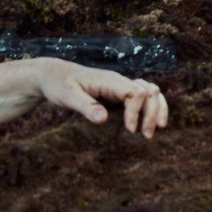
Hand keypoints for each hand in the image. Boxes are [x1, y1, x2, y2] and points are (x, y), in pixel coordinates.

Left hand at [36, 60, 169, 138]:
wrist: (53, 75)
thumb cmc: (58, 85)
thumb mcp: (67, 96)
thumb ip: (85, 106)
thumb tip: (103, 119)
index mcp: (109, 81)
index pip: (135, 93)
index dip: (136, 112)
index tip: (130, 130)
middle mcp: (119, 81)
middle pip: (149, 91)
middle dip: (152, 113)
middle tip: (146, 135)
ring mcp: (120, 86)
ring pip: (150, 91)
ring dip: (157, 108)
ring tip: (158, 128)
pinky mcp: (118, 93)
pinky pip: (143, 96)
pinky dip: (151, 107)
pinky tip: (150, 122)